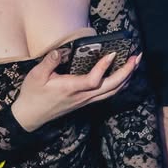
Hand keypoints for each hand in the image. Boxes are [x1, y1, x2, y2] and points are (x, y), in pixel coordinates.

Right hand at [11, 49, 141, 132]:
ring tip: (135, 64)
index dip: (104, 68)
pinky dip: (119, 85)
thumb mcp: (36, 76)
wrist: (31, 116)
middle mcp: (82, 96)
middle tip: (137, 57)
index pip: (94, 80)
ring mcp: (86, 100)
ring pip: (112, 92)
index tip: (112, 53)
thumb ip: (49, 62)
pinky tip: (123, 77)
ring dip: (126, 78)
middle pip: (111, 87)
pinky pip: (108, 94)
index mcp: (71, 89)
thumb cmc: (33, 94)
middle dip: (126, 72)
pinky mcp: (85, 101)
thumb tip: (61, 50)